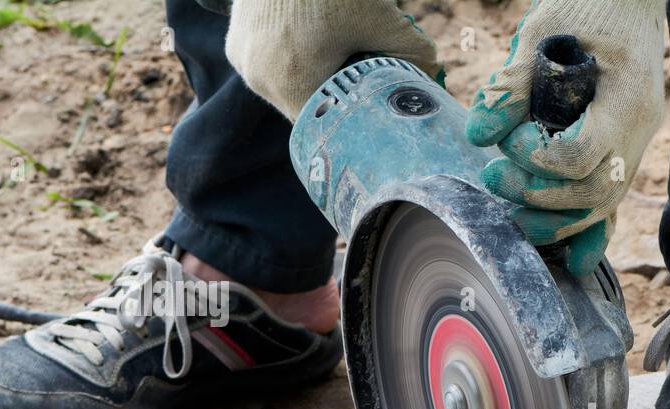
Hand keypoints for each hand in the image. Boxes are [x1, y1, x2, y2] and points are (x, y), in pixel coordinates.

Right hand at [226, 0, 441, 119]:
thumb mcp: (382, 18)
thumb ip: (413, 54)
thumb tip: (432, 75)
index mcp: (290, 85)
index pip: (329, 129)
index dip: (354, 123)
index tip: (373, 110)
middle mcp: (260, 80)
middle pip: (309, 109)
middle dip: (337, 99)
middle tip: (363, 80)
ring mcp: (243, 60)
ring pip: (289, 89)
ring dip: (315, 80)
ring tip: (339, 57)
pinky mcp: (236, 42)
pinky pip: (271, 67)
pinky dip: (294, 62)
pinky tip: (315, 42)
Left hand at [467, 0, 665, 275]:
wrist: (629, 3)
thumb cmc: (586, 7)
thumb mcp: (543, 35)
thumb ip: (512, 86)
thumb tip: (479, 136)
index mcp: (626, 96)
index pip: (584, 155)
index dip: (539, 161)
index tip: (512, 142)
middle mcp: (639, 130)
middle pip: (596, 193)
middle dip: (541, 198)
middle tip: (495, 179)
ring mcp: (636, 146)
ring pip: (603, 206)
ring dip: (555, 221)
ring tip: (511, 212)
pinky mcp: (624, 154)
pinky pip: (608, 201)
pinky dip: (585, 229)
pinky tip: (568, 257)